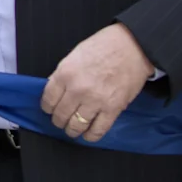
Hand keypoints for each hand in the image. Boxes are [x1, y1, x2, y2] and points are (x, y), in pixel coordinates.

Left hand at [39, 22, 154, 142]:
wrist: (133, 47)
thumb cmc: (105, 46)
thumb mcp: (75, 55)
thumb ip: (63, 74)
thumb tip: (55, 89)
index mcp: (65, 74)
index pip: (48, 100)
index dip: (48, 108)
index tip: (50, 109)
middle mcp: (77, 90)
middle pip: (60, 115)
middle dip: (59, 120)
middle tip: (61, 120)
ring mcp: (95, 101)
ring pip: (76, 126)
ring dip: (73, 130)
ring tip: (73, 129)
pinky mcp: (112, 109)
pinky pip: (98, 130)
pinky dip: (91, 136)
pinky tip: (88, 135)